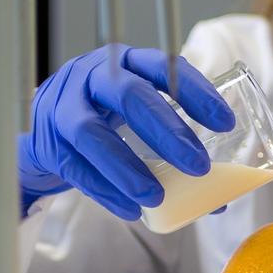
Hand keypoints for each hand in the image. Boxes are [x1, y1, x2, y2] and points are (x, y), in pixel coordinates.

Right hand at [18, 45, 234, 219]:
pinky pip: (74, 167)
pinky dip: (105, 190)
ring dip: (128, 168)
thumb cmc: (109, 119)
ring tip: (158, 197)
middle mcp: (93, 75)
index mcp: (127, 62)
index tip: (226, 122)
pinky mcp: (46, 141)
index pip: (164, 67)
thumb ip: (176, 147)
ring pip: (92, 133)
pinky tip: (131, 210)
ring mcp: (63, 105)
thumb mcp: (140, 116)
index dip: (196, 92)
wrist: (47, 131)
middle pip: (130, 95)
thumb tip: (220, 196)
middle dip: (168, 131)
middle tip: (199, 166)